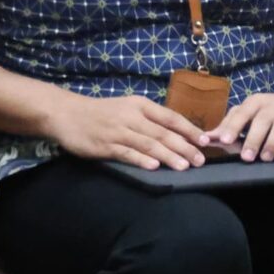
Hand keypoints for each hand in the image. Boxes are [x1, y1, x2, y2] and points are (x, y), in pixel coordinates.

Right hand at [45, 93, 209, 169]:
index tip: (205, 141)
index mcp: (141, 105)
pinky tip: (154, 167)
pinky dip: (141, 160)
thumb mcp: (129, 108)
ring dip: (168, 156)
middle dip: (184, 147)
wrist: (67, 113)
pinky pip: (126, 153)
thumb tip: (180, 134)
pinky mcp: (105, 145)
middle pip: (163, 133)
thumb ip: (152, 119)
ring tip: (184, 166)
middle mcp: (132, 117)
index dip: (190, 129)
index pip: (171, 117)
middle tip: (200, 160)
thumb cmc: (103, 112)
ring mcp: (118, 131)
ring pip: (148, 144)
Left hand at [207, 89, 273, 160]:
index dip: (233, 126)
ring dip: (272, 142)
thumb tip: (205, 139)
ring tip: (265, 158)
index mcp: (256, 102)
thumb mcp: (250, 115)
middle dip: (253, 139)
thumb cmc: (272, 114)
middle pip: (262, 120)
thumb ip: (229, 127)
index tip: (224, 141)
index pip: (242, 113)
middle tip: (246, 157)